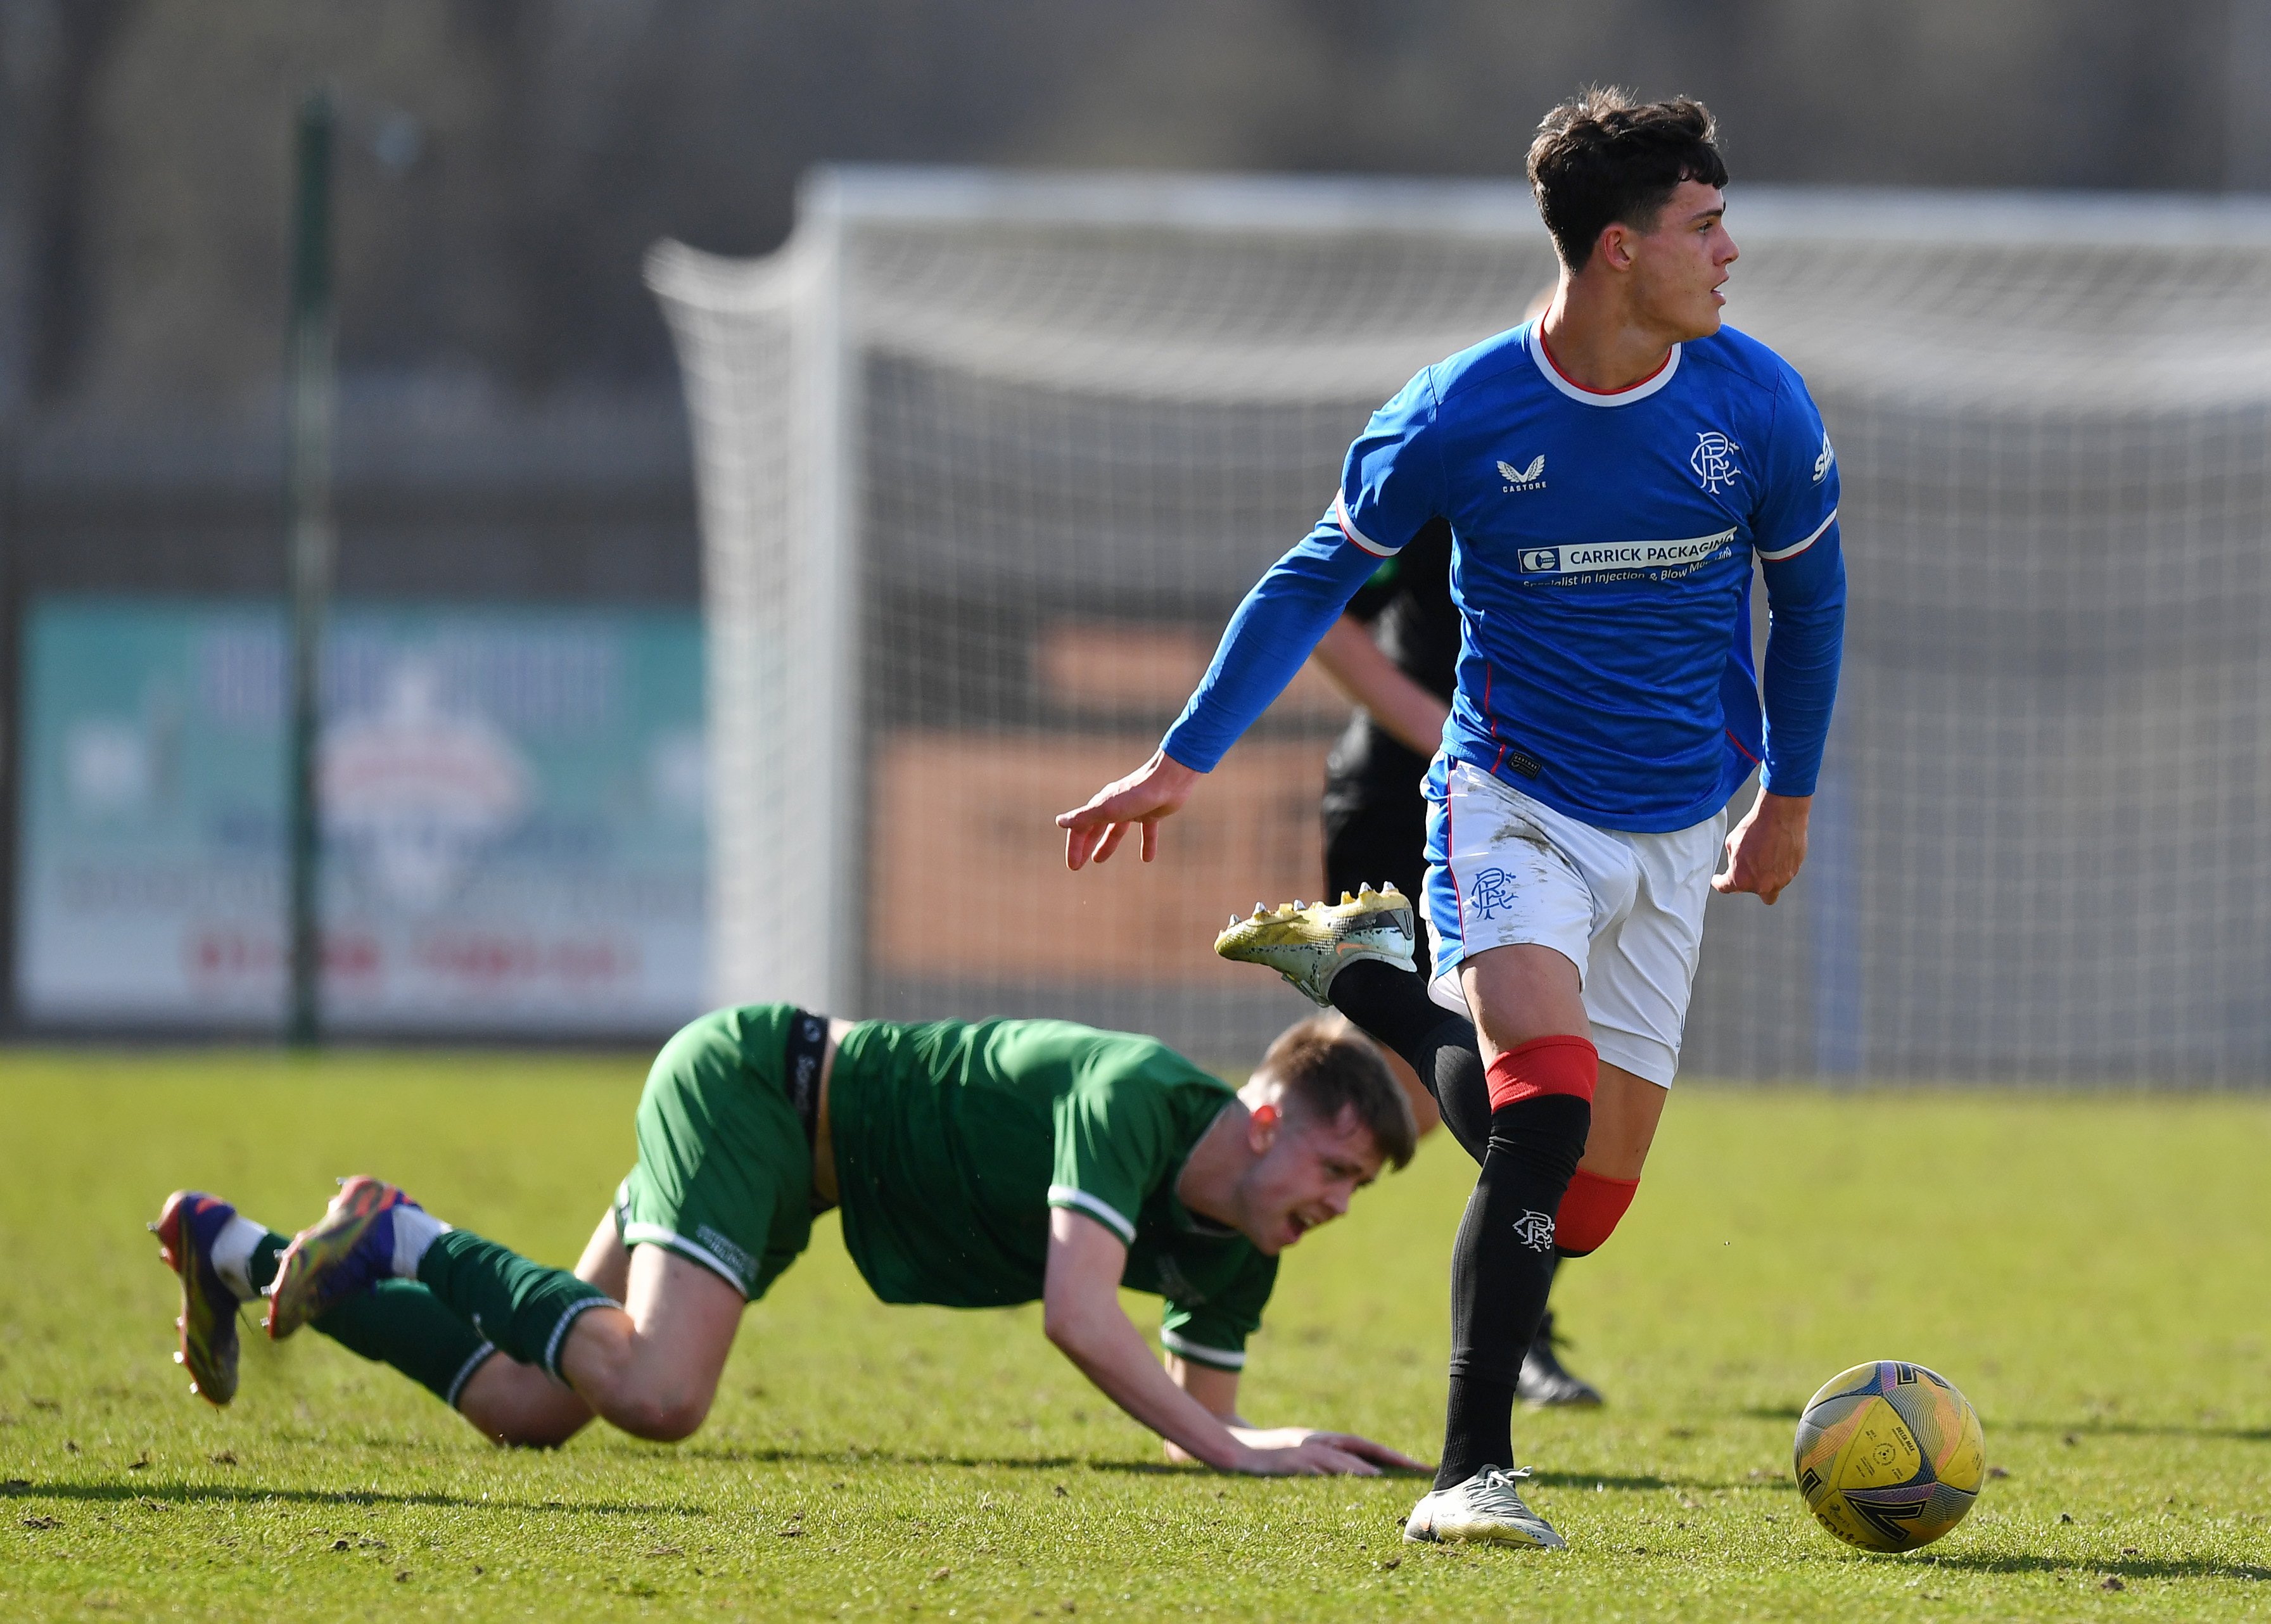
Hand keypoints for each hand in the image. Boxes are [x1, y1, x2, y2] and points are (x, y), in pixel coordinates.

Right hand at [1054, 749, 1199, 869]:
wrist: (1169, 781)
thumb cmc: (1136, 794)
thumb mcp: (1107, 810)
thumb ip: (1083, 817)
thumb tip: (1059, 821)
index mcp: (1101, 805)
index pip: (1081, 828)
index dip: (1075, 846)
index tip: (1074, 865)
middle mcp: (1114, 806)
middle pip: (1095, 829)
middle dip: (1085, 846)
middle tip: (1079, 864)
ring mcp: (1133, 809)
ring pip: (1116, 830)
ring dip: (1107, 845)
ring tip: (1098, 860)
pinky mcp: (1151, 813)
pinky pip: (1147, 832)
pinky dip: (1146, 845)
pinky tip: (1147, 859)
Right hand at [1228, 1426, 1428, 1476]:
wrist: (1231, 1446)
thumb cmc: (1268, 1454)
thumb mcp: (1299, 1454)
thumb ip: (1324, 1462)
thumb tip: (1356, 1475)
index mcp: (1321, 1438)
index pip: (1363, 1445)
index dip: (1390, 1454)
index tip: (1416, 1464)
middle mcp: (1316, 1441)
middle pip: (1358, 1447)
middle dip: (1387, 1458)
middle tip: (1415, 1469)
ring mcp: (1302, 1451)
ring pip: (1337, 1458)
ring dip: (1360, 1468)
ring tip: (1382, 1479)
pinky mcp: (1287, 1462)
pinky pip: (1312, 1469)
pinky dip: (1329, 1474)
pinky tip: (1342, 1481)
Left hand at [1711, 789, 1810, 904]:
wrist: (1781, 815)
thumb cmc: (1755, 827)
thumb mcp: (1732, 843)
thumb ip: (1733, 861)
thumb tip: (1738, 865)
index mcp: (1741, 879)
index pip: (1725, 887)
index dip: (1720, 882)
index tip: (1719, 880)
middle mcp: (1762, 885)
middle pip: (1753, 890)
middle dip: (1749, 882)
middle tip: (1746, 868)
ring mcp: (1781, 880)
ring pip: (1771, 885)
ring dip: (1766, 875)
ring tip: (1764, 854)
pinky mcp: (1794, 871)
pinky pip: (1784, 874)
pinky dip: (1779, 867)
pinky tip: (1776, 851)